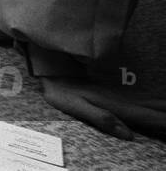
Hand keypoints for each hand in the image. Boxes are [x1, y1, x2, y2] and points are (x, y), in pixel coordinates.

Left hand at [40, 76, 165, 140]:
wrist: (53, 72)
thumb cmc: (62, 93)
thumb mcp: (78, 107)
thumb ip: (103, 119)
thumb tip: (128, 136)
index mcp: (117, 105)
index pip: (151, 117)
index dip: (164, 122)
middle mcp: (124, 98)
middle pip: (157, 107)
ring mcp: (122, 93)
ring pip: (154, 100)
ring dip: (165, 106)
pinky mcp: (118, 91)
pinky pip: (146, 97)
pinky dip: (158, 100)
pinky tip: (161, 103)